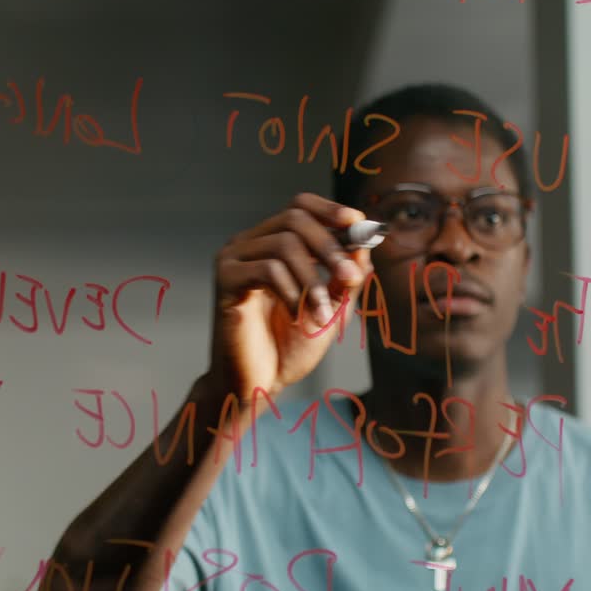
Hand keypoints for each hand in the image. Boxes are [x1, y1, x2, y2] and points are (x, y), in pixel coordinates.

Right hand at [207, 192, 371, 401]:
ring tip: (322, 314)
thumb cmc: (289, 348)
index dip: (330, 210)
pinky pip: (267, 269)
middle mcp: (249, 244)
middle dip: (330, 246)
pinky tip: (296, 316)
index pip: (299, 206)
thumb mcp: (331, 307)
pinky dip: (292, 292)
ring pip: (284, 244)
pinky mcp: (225, 281)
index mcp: (271, 244)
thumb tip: (365, 242)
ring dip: (313, 280)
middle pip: (294, 218)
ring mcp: (233, 259)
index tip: (359, 225)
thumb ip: (346, 276)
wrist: (258, 384)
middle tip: (350, 277)